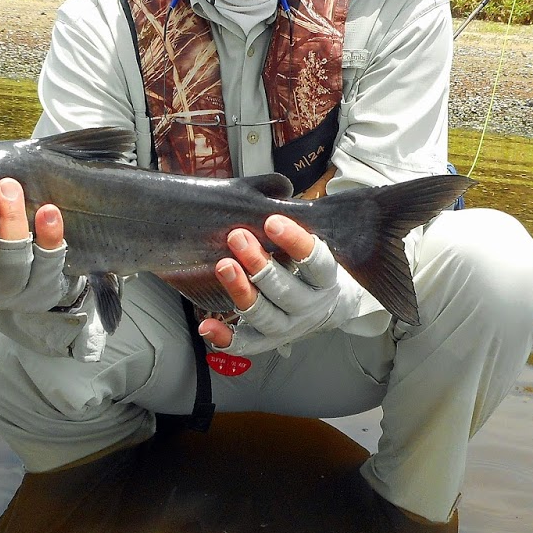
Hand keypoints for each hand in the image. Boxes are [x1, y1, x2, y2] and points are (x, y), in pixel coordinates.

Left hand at [199, 214, 360, 355]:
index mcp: (325, 279)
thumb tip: (277, 188)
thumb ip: (295, 221)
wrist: (326, 307)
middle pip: (286, 291)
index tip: (272, 221)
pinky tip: (207, 326)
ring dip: (242, 292)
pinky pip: (245, 344)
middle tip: (237, 237)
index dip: (295, 242)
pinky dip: (225, 338)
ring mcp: (287, 327)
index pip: (316, 261)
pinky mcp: (266, 341)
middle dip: (260, 264)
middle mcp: (308, 306)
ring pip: (265, 316)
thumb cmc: (310, 268)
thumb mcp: (315, 242)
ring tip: (223, 267)